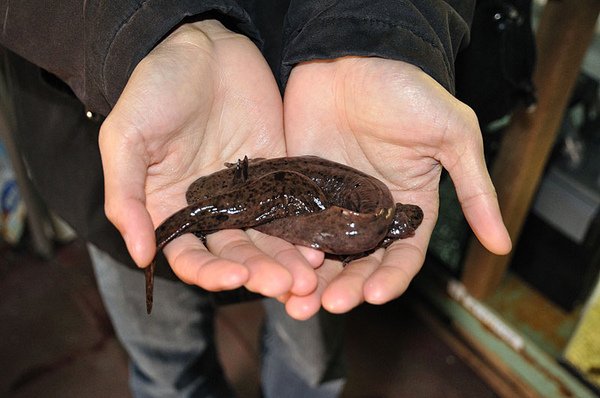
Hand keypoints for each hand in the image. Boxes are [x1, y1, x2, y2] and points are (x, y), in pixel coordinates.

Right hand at [99, 20, 320, 297]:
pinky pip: (290, 209)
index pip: (190, 258)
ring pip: (267, 240)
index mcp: (171, 209)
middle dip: (260, 273)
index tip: (236, 276)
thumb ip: (126, 197)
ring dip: (286, 261)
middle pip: (236, 256)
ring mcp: (247, 195)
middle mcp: (211, 210)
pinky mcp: (277, 176)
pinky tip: (321, 245)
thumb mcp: (125, 139)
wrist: (203, 46)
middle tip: (287, 286)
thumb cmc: (154, 88)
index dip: (211, 273)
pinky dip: (303, 230)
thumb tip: (141, 256)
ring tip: (310, 277)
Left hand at [282, 57, 511, 318]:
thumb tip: (503, 245)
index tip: (373, 294)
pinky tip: (277, 262)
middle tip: (328, 304)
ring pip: (323, 254)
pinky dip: (287, 248)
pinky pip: (293, 226)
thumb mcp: (453, 136)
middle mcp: (370, 211)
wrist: (352, 54)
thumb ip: (475, 190)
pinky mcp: (301, 188)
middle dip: (345, 287)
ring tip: (297, 300)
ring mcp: (333, 201)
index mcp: (408, 205)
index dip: (390, 279)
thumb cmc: (408, 89)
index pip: (402, 256)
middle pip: (359, 264)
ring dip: (313, 280)